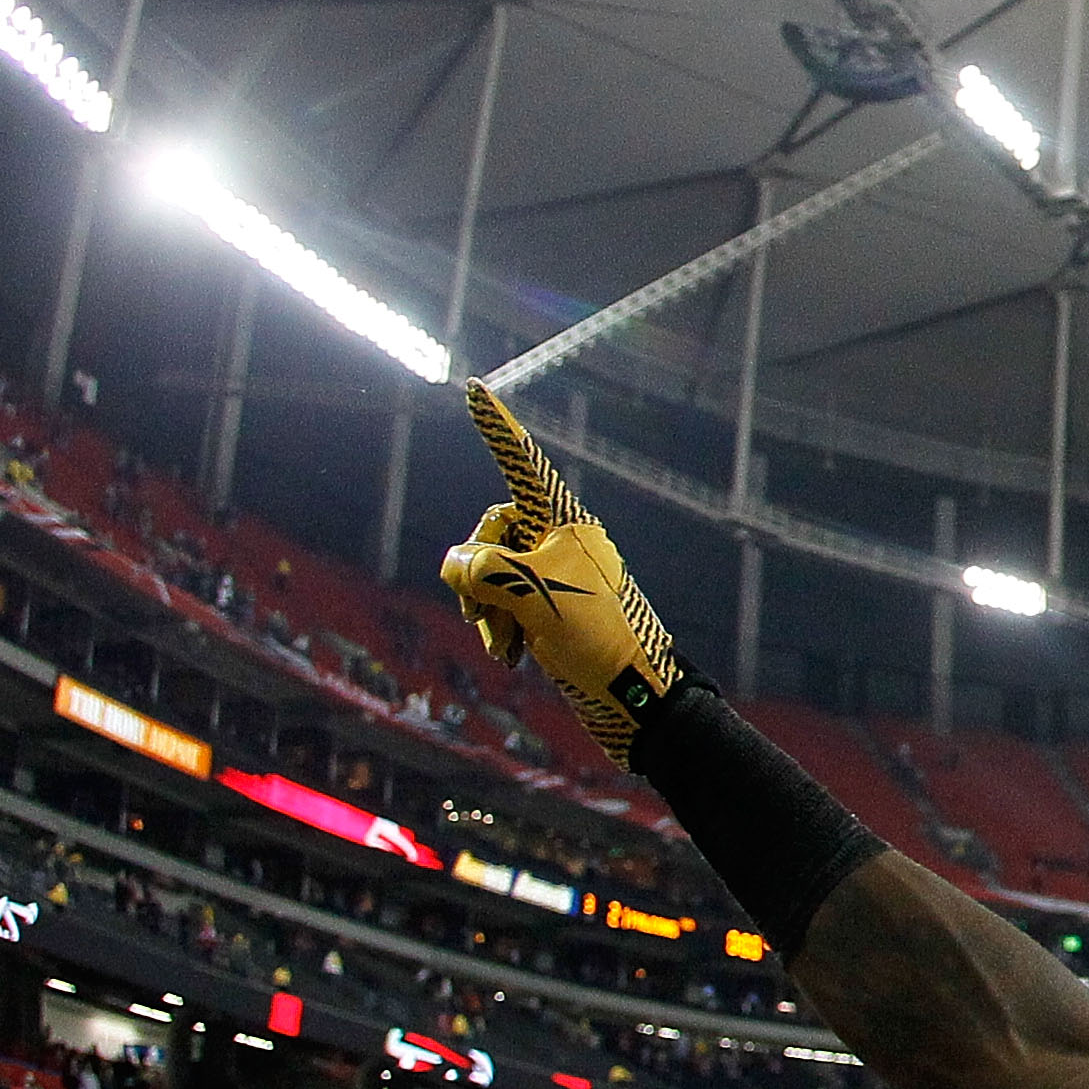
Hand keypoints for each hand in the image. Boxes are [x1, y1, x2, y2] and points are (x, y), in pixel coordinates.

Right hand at [435, 383, 685, 767]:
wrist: (634, 700)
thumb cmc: (597, 639)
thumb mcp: (531, 596)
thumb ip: (482, 568)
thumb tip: (453, 562)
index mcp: (565, 522)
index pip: (523, 465)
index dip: (497, 429)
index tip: (475, 389)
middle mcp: (558, 542)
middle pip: (487, 533)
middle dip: (476, 576)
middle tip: (489, 616)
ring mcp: (552, 577)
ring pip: (487, 574)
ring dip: (485, 610)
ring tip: (506, 645)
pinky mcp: (546, 610)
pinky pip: (499, 604)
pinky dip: (497, 628)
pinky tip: (512, 657)